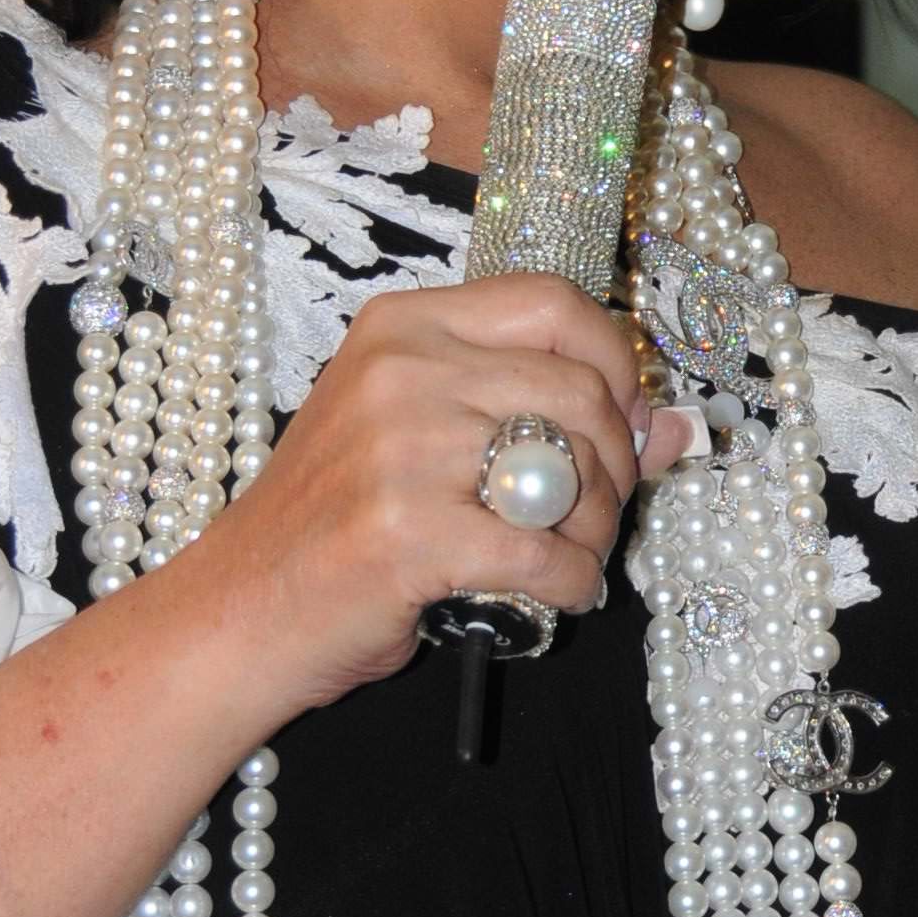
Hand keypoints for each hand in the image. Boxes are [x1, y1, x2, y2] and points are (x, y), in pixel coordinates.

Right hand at [175, 276, 689, 714]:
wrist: (239, 612)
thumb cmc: (335, 524)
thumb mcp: (423, 438)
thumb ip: (541, 415)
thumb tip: (678, 425)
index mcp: (404, 325)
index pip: (553, 304)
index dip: (614, 360)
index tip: (622, 416)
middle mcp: (401, 371)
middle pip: (577, 391)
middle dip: (616, 462)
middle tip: (598, 509)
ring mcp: (400, 450)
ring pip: (572, 473)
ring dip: (597, 530)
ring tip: (575, 557)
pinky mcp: (407, 534)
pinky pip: (545, 554)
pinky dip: (572, 584)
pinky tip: (558, 596)